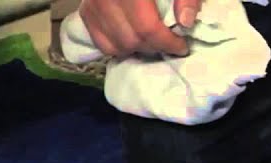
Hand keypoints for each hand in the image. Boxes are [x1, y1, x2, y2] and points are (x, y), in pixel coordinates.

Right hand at [78, 0, 202, 57]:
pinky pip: (101, 42)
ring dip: (137, 49)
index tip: (181, 46)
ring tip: (151, 41)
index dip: (167, 42)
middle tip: (168, 43)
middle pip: (132, 40)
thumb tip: (185, 23)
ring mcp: (92, 5)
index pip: (147, 28)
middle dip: (154, 47)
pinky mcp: (86, 10)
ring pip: (115, 46)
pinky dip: (118, 47)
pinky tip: (133, 39)